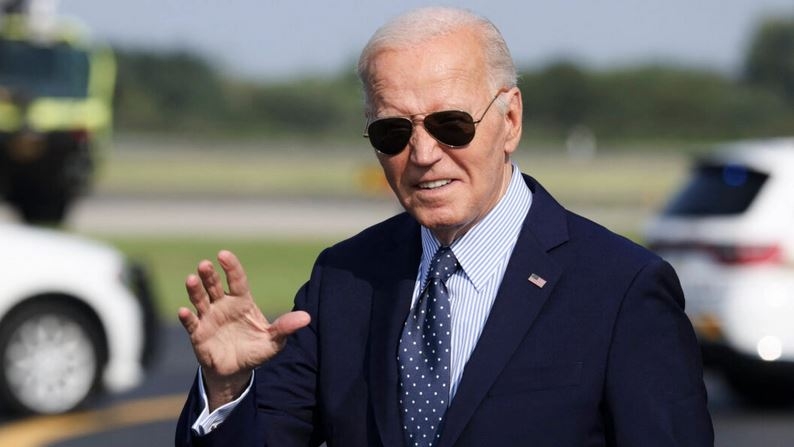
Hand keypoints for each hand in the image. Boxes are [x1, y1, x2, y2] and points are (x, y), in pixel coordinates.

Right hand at [177, 250, 309, 410]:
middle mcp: (223, 305)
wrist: (236, 372)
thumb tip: (307, 317)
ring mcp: (209, 318)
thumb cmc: (256, 351)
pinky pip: (191, 323)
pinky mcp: (198, 333)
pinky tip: (183, 311)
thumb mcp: (274, 341)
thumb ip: (286, 327)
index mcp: (242, 302)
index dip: (231, 267)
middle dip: (209, 275)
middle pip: (214, 285)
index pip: (236, 280)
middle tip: (204, 264)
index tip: (223, 255)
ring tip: (191, 279)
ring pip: (200, 299)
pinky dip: (186, 317)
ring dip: (195, 290)